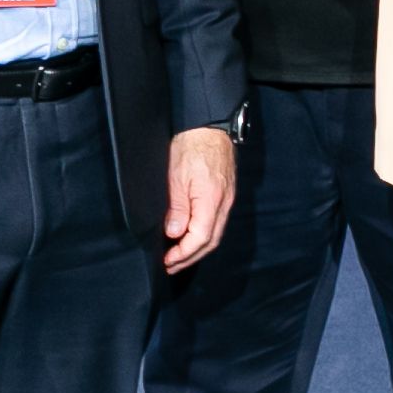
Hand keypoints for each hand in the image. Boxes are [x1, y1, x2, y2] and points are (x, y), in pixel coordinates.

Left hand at [163, 125, 236, 271]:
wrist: (208, 126)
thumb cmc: (190, 146)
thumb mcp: (176, 176)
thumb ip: (177, 207)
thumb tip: (174, 233)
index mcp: (212, 199)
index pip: (200, 238)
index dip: (183, 253)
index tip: (166, 260)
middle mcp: (224, 203)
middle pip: (211, 241)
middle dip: (190, 257)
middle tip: (169, 266)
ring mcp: (227, 199)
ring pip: (215, 234)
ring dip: (196, 249)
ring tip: (177, 256)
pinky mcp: (225, 194)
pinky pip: (216, 223)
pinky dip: (203, 236)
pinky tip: (189, 237)